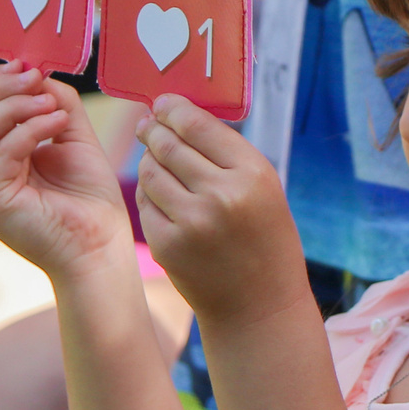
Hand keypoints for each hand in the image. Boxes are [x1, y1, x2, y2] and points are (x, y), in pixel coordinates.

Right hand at [0, 63, 136, 278]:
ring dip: (14, 106)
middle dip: (3, 89)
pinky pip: (0, 154)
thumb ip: (57, 104)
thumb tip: (40, 72)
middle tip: (35, 75)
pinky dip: (28, 130)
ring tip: (49, 101)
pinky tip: (56, 122)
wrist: (101, 248)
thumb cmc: (91, 201)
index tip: (27, 65)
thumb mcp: (74, 139)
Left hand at [133, 97, 310, 323]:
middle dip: (153, 129)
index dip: (173, 108)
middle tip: (146, 124)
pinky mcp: (167, 245)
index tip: (162, 103)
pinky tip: (160, 194)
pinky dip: (148, 194)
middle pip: (168, 144)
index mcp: (252, 174)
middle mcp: (222, 195)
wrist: (260, 306)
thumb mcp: (263, 190)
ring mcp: (191, 222)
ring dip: (148, 160)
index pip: (197, 124)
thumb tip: (176, 115)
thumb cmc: (264, 240)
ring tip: (155, 158)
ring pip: (150, 171)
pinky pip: (145, 203)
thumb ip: (226, 154)